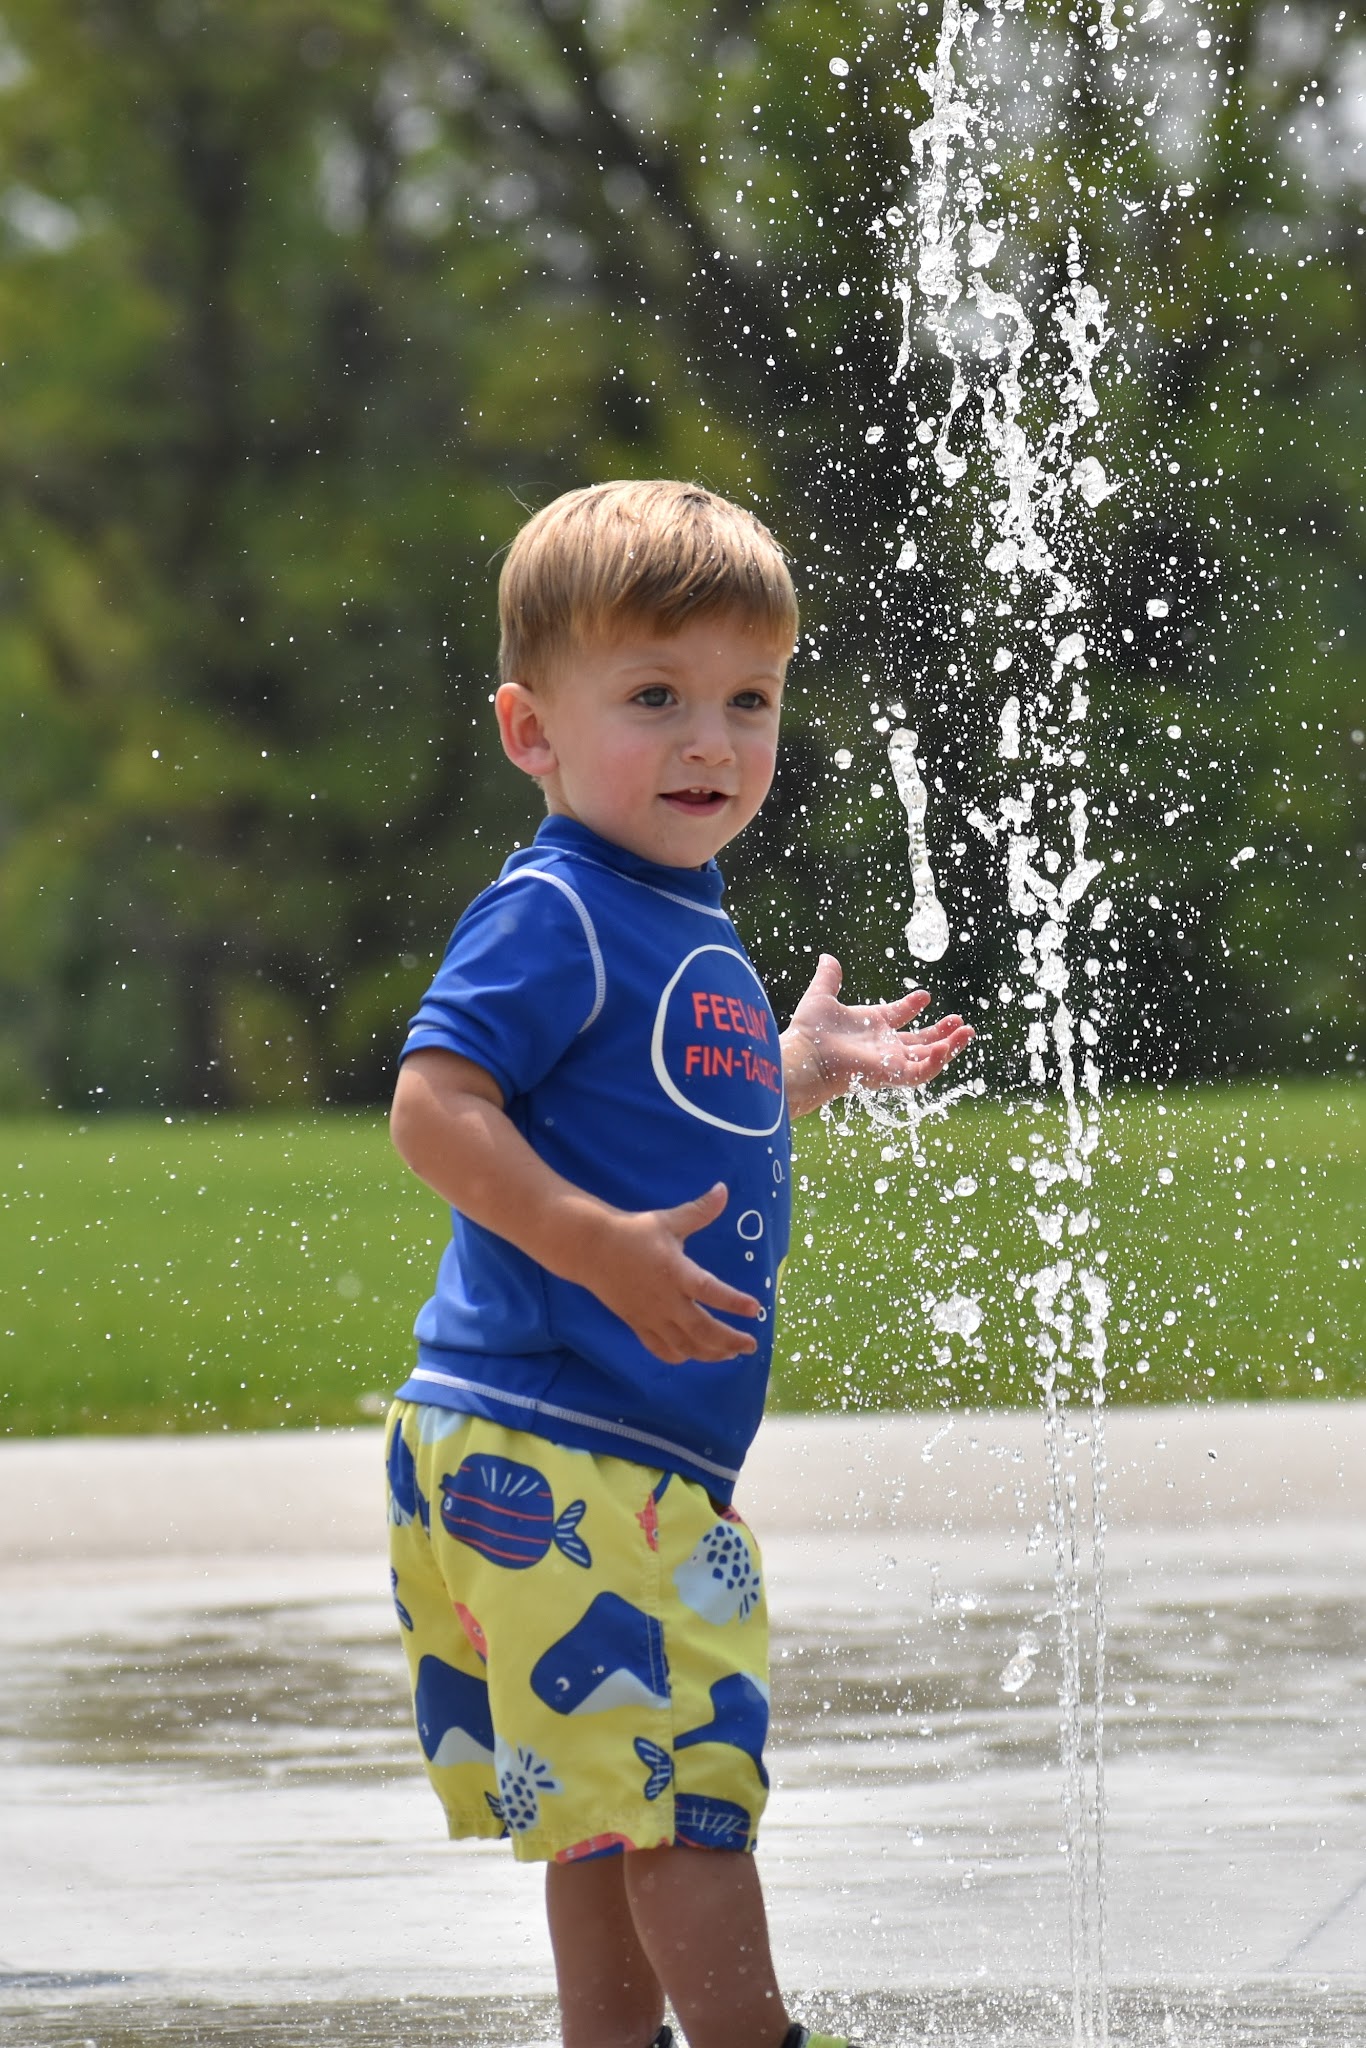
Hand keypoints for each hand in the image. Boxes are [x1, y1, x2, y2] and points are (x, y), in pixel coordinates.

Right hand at [582, 1183, 760, 1364]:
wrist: (591, 1249)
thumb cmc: (634, 1232)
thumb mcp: (668, 1220)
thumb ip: (699, 1211)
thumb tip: (723, 1189)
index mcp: (675, 1271)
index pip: (709, 1290)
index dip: (733, 1301)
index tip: (755, 1308)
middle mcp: (665, 1299)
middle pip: (701, 1329)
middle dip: (729, 1340)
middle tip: (751, 1345)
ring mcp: (651, 1315)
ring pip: (684, 1345)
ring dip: (710, 1353)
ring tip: (730, 1354)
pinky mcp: (637, 1324)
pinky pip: (660, 1348)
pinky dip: (679, 1356)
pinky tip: (694, 1355)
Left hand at [781, 953, 975, 1116]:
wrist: (805, 1056)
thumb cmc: (809, 1032)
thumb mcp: (822, 997)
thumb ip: (829, 978)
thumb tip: (827, 957)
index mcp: (871, 1026)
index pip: (898, 1016)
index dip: (912, 1006)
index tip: (925, 995)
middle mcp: (883, 1045)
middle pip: (920, 1042)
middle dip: (942, 1033)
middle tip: (962, 1022)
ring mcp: (889, 1061)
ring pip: (928, 1058)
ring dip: (950, 1046)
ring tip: (968, 1032)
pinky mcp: (891, 1074)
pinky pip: (920, 1072)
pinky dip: (935, 1062)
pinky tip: (945, 1047)